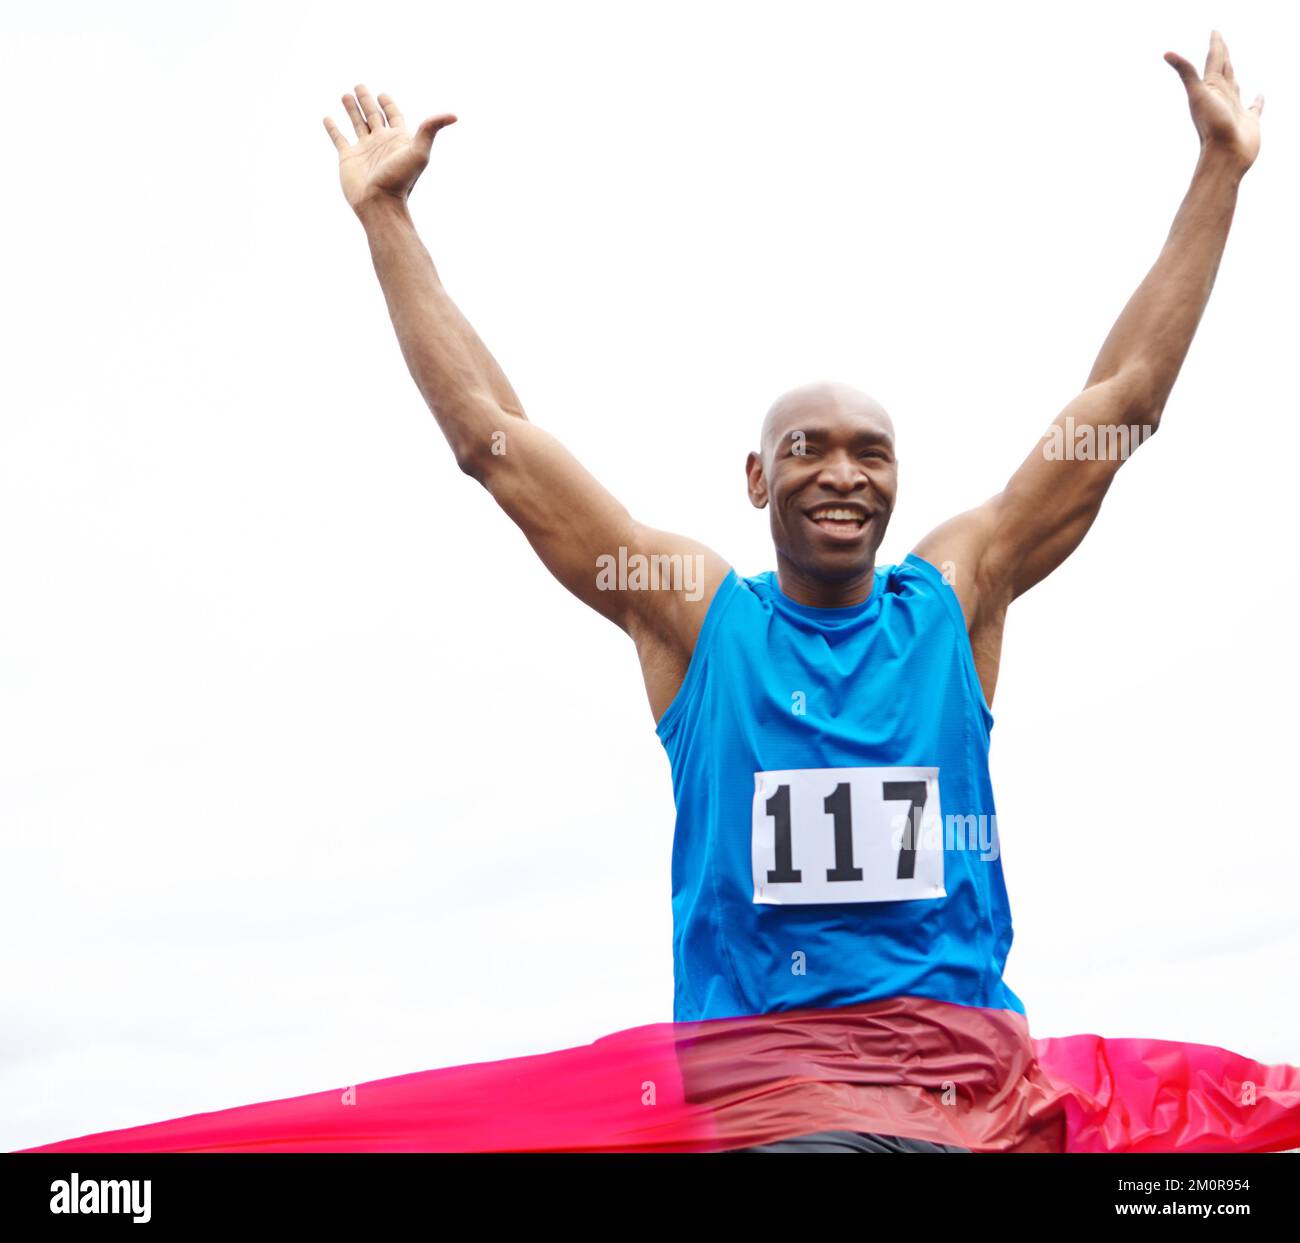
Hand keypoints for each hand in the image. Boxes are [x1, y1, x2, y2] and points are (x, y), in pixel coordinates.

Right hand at [322, 85, 456, 212]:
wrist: (379, 204)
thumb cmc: (400, 180)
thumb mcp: (420, 152)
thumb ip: (432, 129)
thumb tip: (454, 115)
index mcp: (397, 139)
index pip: (393, 115)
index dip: (389, 105)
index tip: (382, 95)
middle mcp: (381, 143)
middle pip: (374, 115)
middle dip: (367, 101)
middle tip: (360, 86)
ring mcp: (364, 150)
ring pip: (356, 123)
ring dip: (351, 109)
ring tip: (346, 95)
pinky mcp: (348, 157)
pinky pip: (338, 138)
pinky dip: (332, 128)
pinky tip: (327, 118)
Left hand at [1165, 32, 1261, 171]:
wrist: (1224, 156)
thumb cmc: (1212, 127)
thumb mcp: (1198, 94)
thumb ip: (1186, 72)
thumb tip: (1166, 53)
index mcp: (1212, 88)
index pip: (1214, 60)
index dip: (1216, 45)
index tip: (1214, 32)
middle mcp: (1222, 96)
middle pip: (1223, 70)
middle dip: (1222, 55)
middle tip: (1220, 42)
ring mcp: (1235, 108)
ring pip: (1235, 85)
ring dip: (1234, 75)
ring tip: (1231, 66)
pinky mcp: (1249, 120)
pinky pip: (1255, 106)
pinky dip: (1257, 100)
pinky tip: (1258, 96)